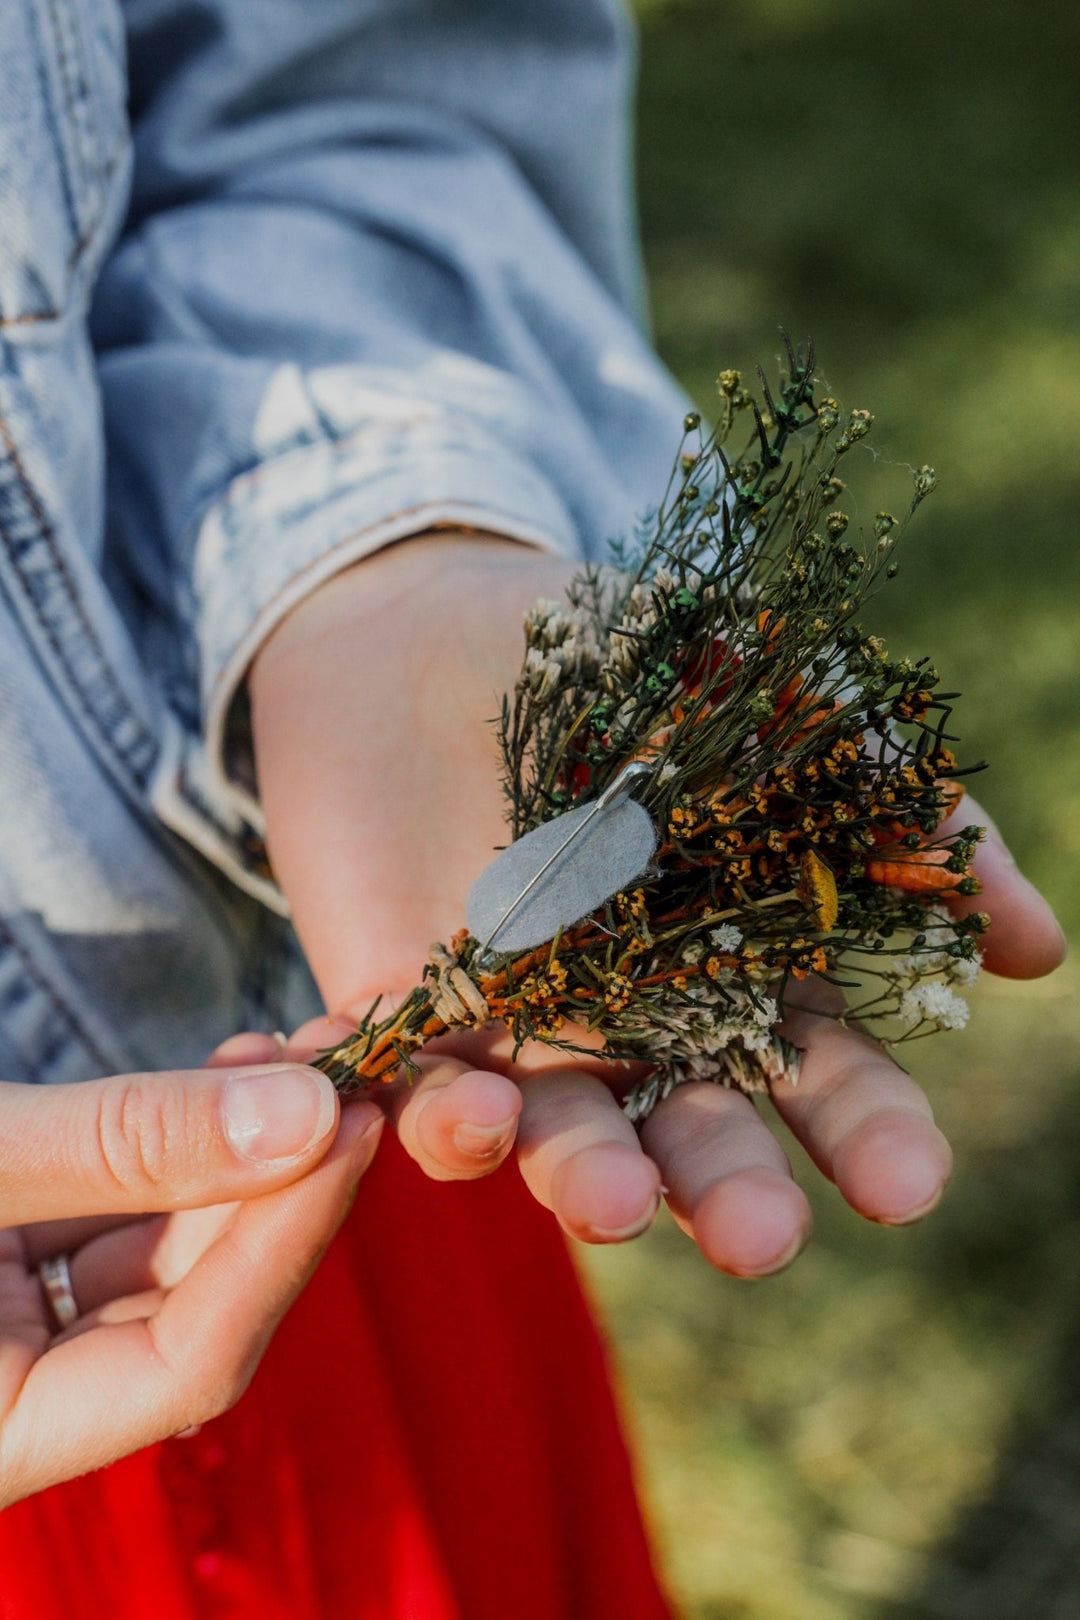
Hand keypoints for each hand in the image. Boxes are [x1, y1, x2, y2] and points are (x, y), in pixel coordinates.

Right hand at [0, 1035, 381, 1505]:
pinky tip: (240, 1067)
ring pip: (167, 1248)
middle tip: (357, 1076)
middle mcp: (16, 1397)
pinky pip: (120, 1207)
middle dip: (285, 1182)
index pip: (190, 1368)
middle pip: (196, 1305)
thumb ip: (127, 1143)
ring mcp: (15, 1325)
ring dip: (247, 1147)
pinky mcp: (10, 1253)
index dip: (284, 1246)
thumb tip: (311, 1117)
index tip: (356, 1129)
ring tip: (308, 1051)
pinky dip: (183, 1137)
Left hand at [250, 534, 1065, 1276]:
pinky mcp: (407, 1006)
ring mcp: (522, 1024)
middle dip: (730, 1191)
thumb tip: (1034, 951)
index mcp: (742, 969)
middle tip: (760, 1239)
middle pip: (698, 1136)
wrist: (432, 619)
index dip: (869, 1131)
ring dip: (586, 1181)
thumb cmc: (628, 666)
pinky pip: (419, 1088)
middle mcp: (639, 1022)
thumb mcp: (782, 712)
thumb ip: (900, 816)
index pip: (822, 1076)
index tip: (906, 1186)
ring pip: (562, 1137)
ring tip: (611, 1201)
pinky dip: (440, 1116)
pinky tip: (469, 1118)